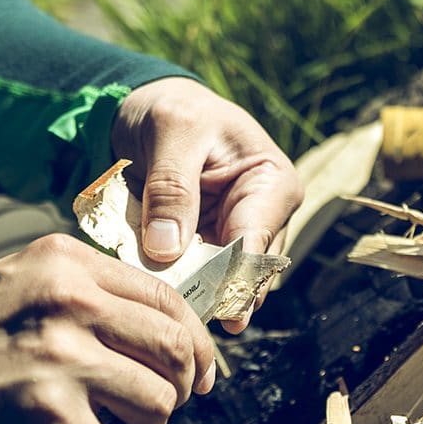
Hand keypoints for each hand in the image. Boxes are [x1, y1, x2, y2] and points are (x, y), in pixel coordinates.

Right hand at [0, 234, 214, 423]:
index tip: (201, 371)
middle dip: (181, 387)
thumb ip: (92, 290)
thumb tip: (169, 324)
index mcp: (66, 262)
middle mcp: (69, 299)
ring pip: (157, 402)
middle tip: (161, 407)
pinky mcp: (47, 412)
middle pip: (174, 347)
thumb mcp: (27, 284)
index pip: (164, 295)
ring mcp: (60, 355)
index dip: (194, 340)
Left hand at [112, 77, 302, 332]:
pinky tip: (149, 293)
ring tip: (157, 306)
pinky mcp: (206, 248)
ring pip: (217, 284)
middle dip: (208, 295)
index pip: (257, 245)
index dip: (232, 281)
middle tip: (175, 317)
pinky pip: (191, 277)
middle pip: (242, 274)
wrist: (154, 106)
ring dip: (187, 294)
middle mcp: (264, 218)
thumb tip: (167, 250)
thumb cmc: (175, 109)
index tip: (207, 310)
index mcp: (273, 184)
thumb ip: (171, 188)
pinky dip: (171, 284)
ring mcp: (233, 237)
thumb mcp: (172, 132)